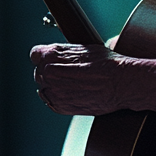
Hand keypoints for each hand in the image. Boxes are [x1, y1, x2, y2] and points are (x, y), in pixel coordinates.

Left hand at [30, 43, 155, 115]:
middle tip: (67, 73)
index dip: (44, 57)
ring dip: (54, 86)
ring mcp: (53, 92)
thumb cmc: (107, 64)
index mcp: (52, 55)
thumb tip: (54, 52)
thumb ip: (63, 51)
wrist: (120, 84)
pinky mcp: (60, 107)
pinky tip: (71, 93)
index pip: (35, 55)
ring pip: (44, 88)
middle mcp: (49, 73)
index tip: (51, 60)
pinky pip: (50, 102)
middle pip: (39, 72)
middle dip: (50, 72)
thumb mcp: (83, 48)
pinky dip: (57, 99)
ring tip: (72, 84)